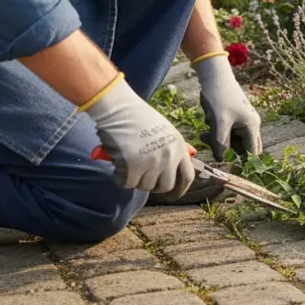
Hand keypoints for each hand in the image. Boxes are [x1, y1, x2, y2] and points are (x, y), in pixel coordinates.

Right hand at [84, 75, 195, 196]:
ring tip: (128, 164)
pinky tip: (117, 167)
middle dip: (153, 186)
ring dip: (135, 180)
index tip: (173, 195)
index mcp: (178, 146)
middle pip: (166, 186)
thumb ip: (172, 150)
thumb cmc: (138, 119)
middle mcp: (168, 156)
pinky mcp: (132, 167)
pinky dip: (119, 178)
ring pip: (145, 186)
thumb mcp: (165, 132)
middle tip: (143, 178)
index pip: (187, 176)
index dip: (180, 189)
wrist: (119, 109)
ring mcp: (151, 162)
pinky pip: (127, 183)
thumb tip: (180, 166)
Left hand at [194, 54, 262, 160]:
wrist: (214, 76)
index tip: (229, 168)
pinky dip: (216, 132)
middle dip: (227, 150)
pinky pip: (226, 132)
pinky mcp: (233, 117)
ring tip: (203, 133)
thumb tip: (221, 160)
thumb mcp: (219, 121)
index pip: (252, 153)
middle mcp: (250, 125)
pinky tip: (208, 121)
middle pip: (242, 148)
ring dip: (218, 140)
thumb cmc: (219, 96)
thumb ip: (220, 143)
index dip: (243, 162)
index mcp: (252, 126)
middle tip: (212, 146)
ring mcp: (242, 121)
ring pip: (232, 140)